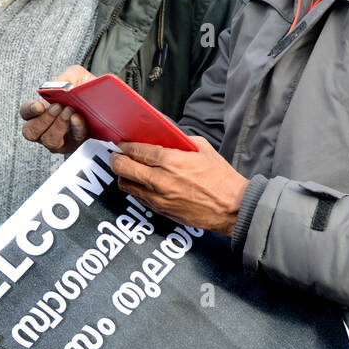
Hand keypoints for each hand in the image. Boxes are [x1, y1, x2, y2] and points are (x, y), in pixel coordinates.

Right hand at [21, 65, 95, 154]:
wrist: (110, 100)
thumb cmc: (87, 89)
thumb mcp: (77, 76)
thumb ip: (66, 77)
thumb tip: (60, 87)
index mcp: (41, 111)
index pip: (26, 112)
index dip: (29, 110)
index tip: (39, 105)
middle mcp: (46, 128)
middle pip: (31, 131)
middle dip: (44, 119)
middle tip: (58, 107)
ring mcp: (60, 139)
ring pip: (49, 141)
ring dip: (58, 125)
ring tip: (70, 111)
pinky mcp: (76, 145)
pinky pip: (72, 142)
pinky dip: (75, 129)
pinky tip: (79, 119)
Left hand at [109, 137, 248, 235]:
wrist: (232, 207)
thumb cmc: (222, 179)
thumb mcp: (204, 149)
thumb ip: (181, 141)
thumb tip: (167, 138)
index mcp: (170, 161)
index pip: (135, 150)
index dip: (125, 145)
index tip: (123, 144)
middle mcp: (159, 180)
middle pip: (122, 167)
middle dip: (117, 159)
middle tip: (117, 156)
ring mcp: (157, 197)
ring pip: (125, 184)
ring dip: (124, 176)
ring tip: (128, 171)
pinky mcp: (160, 210)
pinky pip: (138, 198)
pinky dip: (136, 189)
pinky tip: (142, 184)